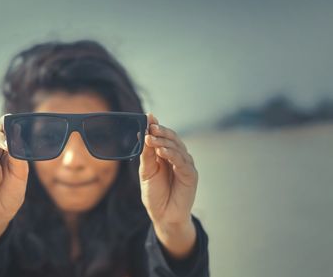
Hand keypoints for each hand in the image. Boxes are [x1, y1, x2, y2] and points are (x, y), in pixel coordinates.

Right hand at [0, 113, 28, 224]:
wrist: (0, 212)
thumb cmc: (11, 190)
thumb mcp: (20, 174)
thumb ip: (18, 155)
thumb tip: (17, 135)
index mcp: (2, 145)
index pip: (1, 126)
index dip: (6, 122)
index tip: (12, 122)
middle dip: (1, 141)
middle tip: (8, 148)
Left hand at [139, 113, 198, 227]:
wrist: (163, 215)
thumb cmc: (155, 194)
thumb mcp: (146, 172)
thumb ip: (146, 154)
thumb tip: (143, 134)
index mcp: (165, 154)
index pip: (162, 136)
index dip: (156, 126)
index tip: (148, 117)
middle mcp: (177, 157)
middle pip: (171, 138)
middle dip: (160, 131)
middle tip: (149, 127)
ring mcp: (185, 165)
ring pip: (177, 147)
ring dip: (163, 142)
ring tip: (151, 139)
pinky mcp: (191, 175)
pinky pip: (182, 161)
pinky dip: (172, 154)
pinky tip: (162, 151)